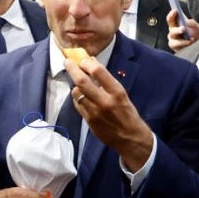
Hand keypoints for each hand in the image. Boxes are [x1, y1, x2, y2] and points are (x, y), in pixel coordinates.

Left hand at [64, 57, 152, 171]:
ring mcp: (95, 112)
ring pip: (76, 92)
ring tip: (79, 83)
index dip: (88, 62)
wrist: (130, 138)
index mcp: (117, 92)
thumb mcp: (122, 95)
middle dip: (72, 69)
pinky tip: (81, 96)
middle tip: (68, 62)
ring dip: (75, 84)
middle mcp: (105, 101)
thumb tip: (92, 66)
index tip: (84, 59)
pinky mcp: (89, 120)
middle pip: (82, 81)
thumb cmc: (128, 114)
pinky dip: (77, 97)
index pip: (99, 71)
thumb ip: (107, 82)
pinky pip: (77, 104)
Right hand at [166, 9, 198, 52]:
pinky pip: (178, 49)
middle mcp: (173, 33)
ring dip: (181, 41)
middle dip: (177, 30)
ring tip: (190, 39)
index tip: (175, 11)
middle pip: (172, 31)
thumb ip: (194, 23)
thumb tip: (188, 22)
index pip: (170, 19)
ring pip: (173, 42)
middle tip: (183, 29)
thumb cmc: (198, 32)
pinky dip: (184, 45)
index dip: (171, 15)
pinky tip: (191, 42)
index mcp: (176, 25)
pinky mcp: (177, 50)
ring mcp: (175, 42)